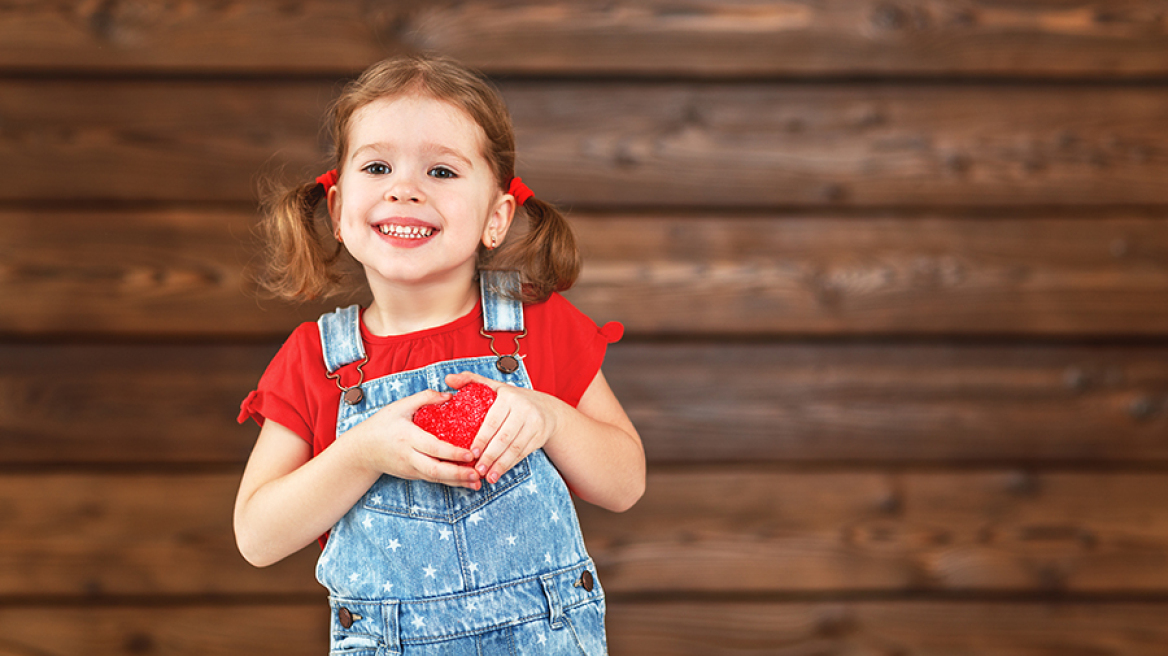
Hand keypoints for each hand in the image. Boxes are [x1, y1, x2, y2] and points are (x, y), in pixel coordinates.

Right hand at [349, 388, 482, 489]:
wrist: (362, 450)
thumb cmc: (382, 424)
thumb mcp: (399, 406)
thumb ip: (425, 398)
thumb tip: (449, 395)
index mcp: (407, 437)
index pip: (432, 447)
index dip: (452, 452)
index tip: (471, 453)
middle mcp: (409, 456)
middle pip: (435, 469)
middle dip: (457, 473)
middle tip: (477, 473)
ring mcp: (410, 469)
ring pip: (436, 478)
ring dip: (458, 481)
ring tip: (477, 482)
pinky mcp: (413, 475)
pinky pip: (434, 479)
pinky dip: (451, 482)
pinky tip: (467, 483)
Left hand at [444, 372, 561, 485]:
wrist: (547, 409)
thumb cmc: (513, 399)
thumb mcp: (494, 386)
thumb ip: (470, 381)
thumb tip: (448, 379)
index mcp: (509, 397)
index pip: (493, 421)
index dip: (482, 438)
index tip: (471, 453)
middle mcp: (524, 409)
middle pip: (504, 437)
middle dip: (490, 456)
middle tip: (477, 469)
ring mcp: (534, 424)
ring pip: (515, 448)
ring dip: (500, 465)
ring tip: (487, 477)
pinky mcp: (540, 437)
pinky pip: (522, 454)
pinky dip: (509, 465)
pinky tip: (499, 474)